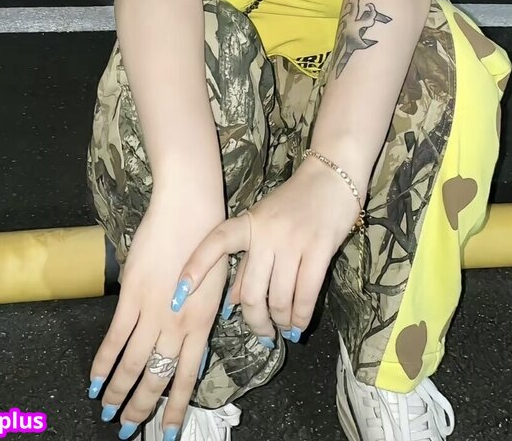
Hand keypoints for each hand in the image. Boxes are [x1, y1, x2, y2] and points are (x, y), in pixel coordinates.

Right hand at [89, 193, 226, 437]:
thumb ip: (203, 320)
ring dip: (118, 393)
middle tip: (128, 429)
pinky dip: (103, 363)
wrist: (189, 211)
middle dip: (141, 408)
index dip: (176, 409)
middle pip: (156, 378)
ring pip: (132, 365)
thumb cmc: (209, 242)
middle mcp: (178, 326)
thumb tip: (194, 350)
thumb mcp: (217, 287)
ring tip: (108, 413)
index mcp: (202, 325)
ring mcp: (153, 312)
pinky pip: (115, 338)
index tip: (168, 432)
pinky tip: (95, 382)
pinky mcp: (132, 296)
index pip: (187, 378)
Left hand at [174, 158, 361, 343]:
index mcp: (249, 223)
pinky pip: (306, 294)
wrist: (333, 176)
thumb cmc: (296, 201)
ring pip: (278, 298)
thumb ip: (248, 261)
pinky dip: (301, 316)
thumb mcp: (264, 224)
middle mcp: (267, 232)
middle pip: (251, 292)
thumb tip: (231, 302)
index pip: (217, 243)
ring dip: (281, 321)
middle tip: (263, 335)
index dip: (196, 268)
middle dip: (256, 322)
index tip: (178, 295)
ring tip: (285, 329)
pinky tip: (300, 323)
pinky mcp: (320, 247)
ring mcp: (293, 240)